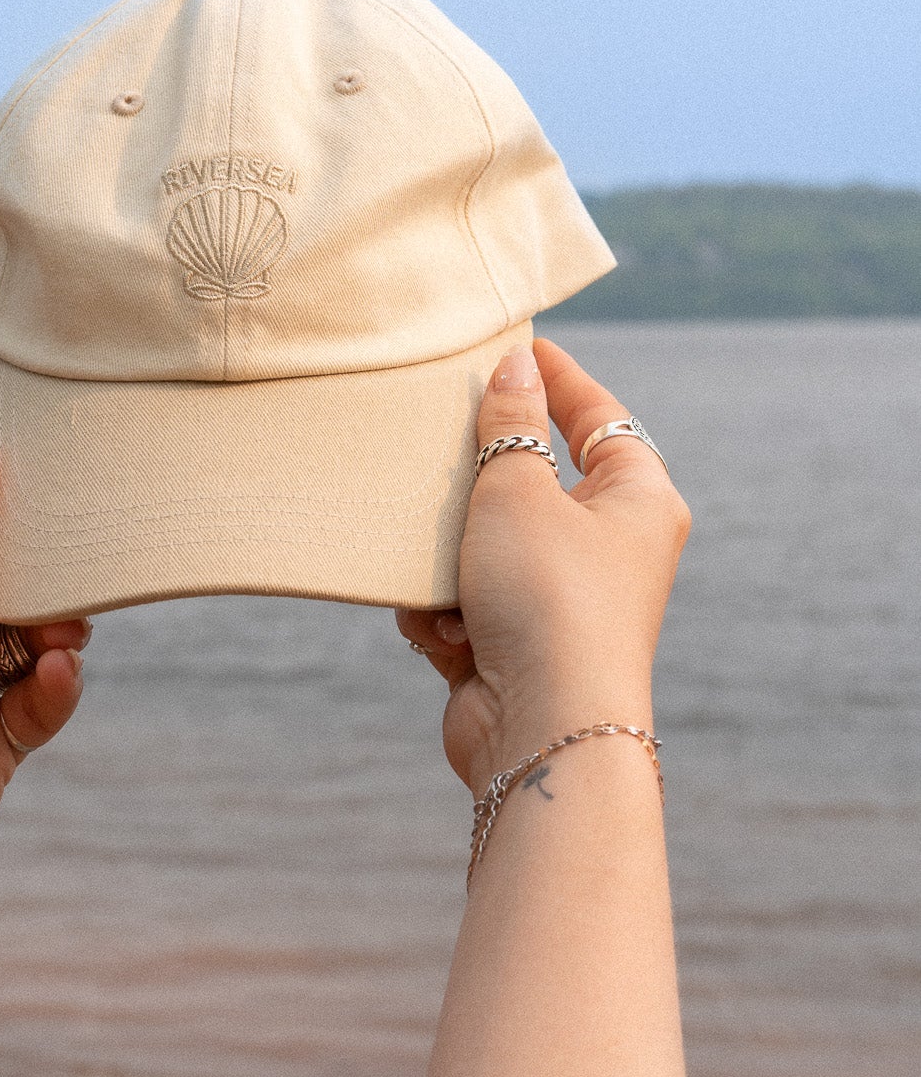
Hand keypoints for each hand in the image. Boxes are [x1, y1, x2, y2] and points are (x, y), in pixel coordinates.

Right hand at [398, 338, 689, 791]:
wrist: (544, 731)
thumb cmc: (547, 596)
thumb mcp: (518, 490)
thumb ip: (508, 425)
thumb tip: (517, 366)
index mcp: (637, 498)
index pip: (597, 416)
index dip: (556, 378)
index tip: (516, 346)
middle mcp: (612, 548)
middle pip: (535, 482)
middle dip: (479, 481)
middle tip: (439, 445)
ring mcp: (565, 601)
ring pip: (487, 546)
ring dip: (450, 559)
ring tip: (442, 572)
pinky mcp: (521, 646)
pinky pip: (466, 603)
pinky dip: (445, 612)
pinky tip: (444, 634)